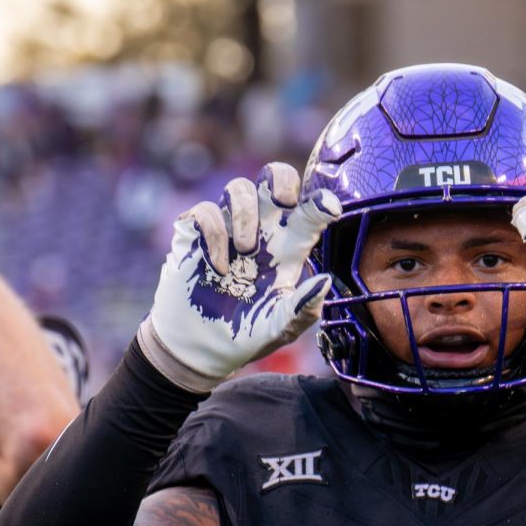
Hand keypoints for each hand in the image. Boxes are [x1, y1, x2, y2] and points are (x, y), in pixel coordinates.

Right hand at [136, 162, 341, 391]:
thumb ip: (303, 308)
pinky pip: (206, 212)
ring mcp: (227, 228)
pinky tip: (218, 268)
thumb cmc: (247, 333)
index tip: (330, 208)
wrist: (200, 347)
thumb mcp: (281, 327)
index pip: (309, 213)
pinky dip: (214, 236)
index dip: (321, 203)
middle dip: (281, 180)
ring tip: (246, 251)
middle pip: (274, 177)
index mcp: (288, 247)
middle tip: (284, 203)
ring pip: (239, 188)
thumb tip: (325, 281)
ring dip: (245, 215)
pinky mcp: (195, 233)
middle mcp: (261, 230)